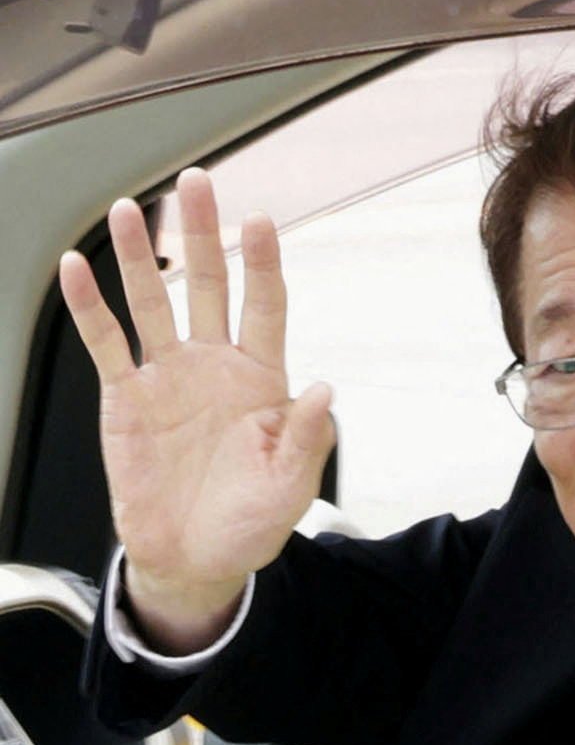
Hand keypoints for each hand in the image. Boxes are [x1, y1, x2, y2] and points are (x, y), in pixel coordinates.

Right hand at [60, 168, 333, 647]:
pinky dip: (90, 306)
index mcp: (262, 380)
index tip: (260, 221)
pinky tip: (77, 267)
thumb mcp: (290, 486)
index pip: (265, 307)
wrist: (195, 561)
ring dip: (139, 255)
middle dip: (202, 234)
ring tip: (128, 207)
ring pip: (153, 302)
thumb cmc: (249, 523)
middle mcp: (214, 366)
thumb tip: (325, 389)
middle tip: (197, 183)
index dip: (263, 265)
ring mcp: (168, 377)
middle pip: (208, 285)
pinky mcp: (127, 399)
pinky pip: (106, 344)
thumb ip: (307, 438)